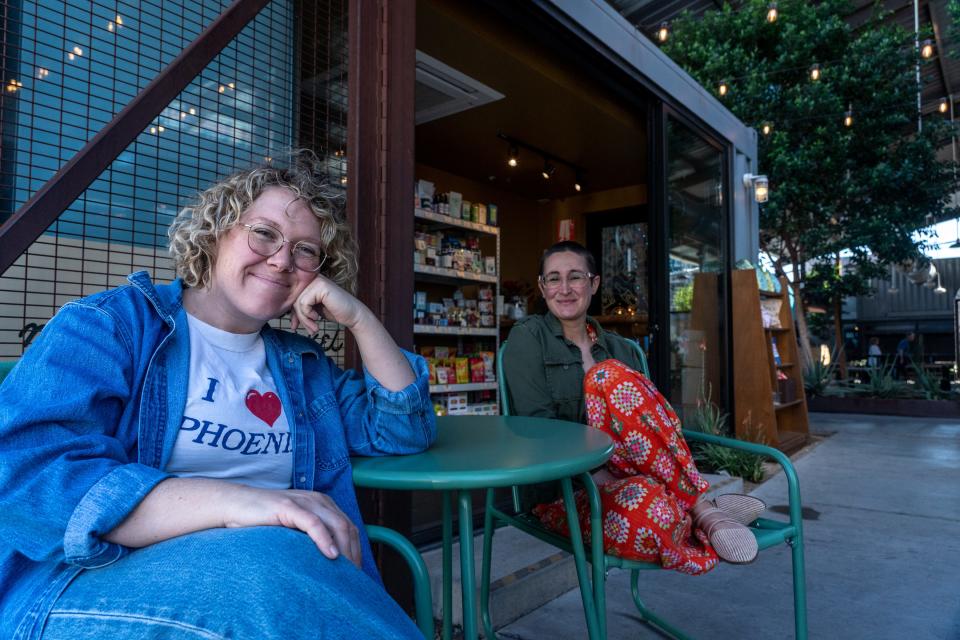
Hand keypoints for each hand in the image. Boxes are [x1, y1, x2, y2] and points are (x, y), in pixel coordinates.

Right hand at [222, 485, 361, 567]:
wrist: (234, 505)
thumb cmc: (263, 523)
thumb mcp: (293, 531)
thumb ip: (309, 540)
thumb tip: (327, 566)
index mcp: (323, 505)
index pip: (349, 528)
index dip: (356, 551)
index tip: (355, 575)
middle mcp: (318, 500)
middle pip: (346, 527)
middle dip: (353, 554)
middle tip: (353, 580)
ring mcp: (304, 502)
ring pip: (335, 524)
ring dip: (344, 549)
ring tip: (346, 572)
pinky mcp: (289, 506)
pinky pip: (313, 522)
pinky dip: (324, 539)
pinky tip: (330, 555)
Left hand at [290, 274, 369, 334]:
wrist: (352, 315)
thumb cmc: (334, 312)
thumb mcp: (313, 310)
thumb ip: (300, 309)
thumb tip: (284, 316)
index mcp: (309, 282)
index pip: (292, 297)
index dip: (293, 313)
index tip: (295, 326)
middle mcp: (312, 278)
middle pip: (294, 299)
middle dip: (299, 318)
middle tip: (308, 330)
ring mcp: (317, 281)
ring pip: (298, 302)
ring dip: (304, 319)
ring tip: (313, 328)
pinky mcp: (320, 286)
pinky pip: (304, 303)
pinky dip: (308, 314)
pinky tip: (318, 318)